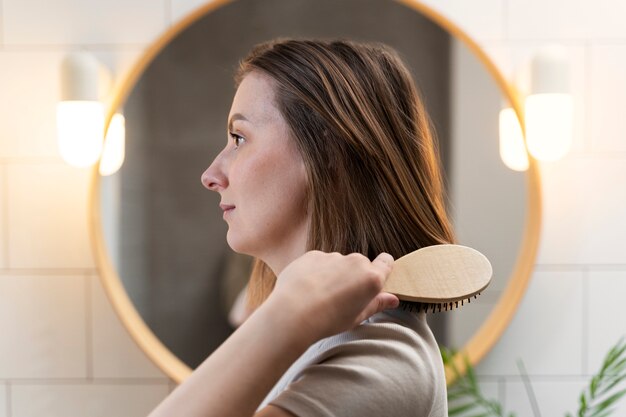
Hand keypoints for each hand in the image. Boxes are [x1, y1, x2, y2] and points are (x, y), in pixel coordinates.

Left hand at [267, 251, 398, 342]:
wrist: (294, 312)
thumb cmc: (328, 320)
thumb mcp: (358, 317)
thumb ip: (376, 304)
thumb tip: (393, 299)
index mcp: (371, 278)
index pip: (386, 262)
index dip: (383, 268)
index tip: (375, 277)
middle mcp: (355, 262)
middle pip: (360, 265)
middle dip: (354, 276)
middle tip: (342, 297)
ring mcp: (333, 256)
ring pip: (338, 263)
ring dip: (333, 274)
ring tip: (319, 296)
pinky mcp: (313, 255)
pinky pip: (319, 262)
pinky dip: (315, 272)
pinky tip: (306, 289)